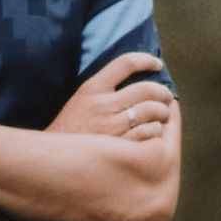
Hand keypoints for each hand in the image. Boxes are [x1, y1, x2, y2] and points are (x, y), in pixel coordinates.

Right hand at [47, 52, 173, 141]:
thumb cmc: (70, 129)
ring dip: (163, 112)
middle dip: (162, 92)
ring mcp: (112, 126)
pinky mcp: (119, 146)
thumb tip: (134, 78)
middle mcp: (103, 105)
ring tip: (163, 115)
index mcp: (92, 88)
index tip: (157, 64)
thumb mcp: (80, 100)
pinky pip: (149, 133)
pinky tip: (154, 130)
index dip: (146, 60)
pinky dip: (156, 130)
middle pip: (146, 89)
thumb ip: (103, 89)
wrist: (54, 160)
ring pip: (151, 110)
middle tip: (166, 97)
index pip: (125, 63)